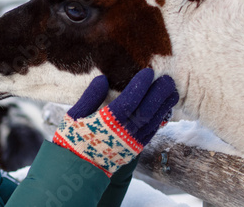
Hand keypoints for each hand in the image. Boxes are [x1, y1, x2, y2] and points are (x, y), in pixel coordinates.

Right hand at [53, 68, 178, 176]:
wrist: (77, 171)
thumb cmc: (72, 140)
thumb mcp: (73, 116)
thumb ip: (89, 97)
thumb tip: (102, 79)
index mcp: (106, 123)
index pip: (129, 101)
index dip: (140, 85)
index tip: (148, 71)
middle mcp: (122, 134)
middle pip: (147, 111)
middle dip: (159, 94)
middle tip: (167, 79)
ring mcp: (131, 143)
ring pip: (153, 123)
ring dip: (164, 106)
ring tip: (171, 91)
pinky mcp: (134, 150)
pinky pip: (151, 133)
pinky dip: (160, 120)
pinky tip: (164, 109)